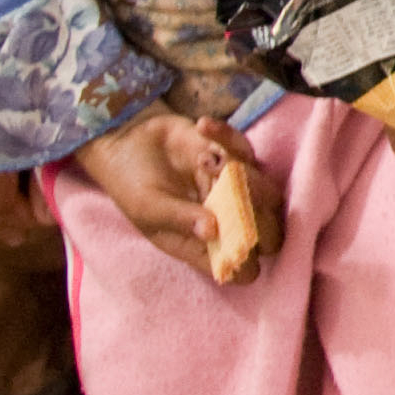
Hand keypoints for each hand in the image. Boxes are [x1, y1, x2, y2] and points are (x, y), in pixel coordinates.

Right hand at [71, 111, 279, 283]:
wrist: (126, 142)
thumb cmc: (133, 186)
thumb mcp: (147, 208)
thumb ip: (179, 219)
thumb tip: (212, 231)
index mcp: (204, 246)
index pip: (242, 269)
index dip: (246, 263)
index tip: (235, 244)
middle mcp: (227, 221)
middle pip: (268, 232)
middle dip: (257, 216)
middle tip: (226, 194)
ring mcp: (234, 188)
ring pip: (266, 189)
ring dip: (240, 174)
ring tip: (203, 160)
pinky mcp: (234, 155)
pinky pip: (245, 148)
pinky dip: (226, 136)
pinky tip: (201, 125)